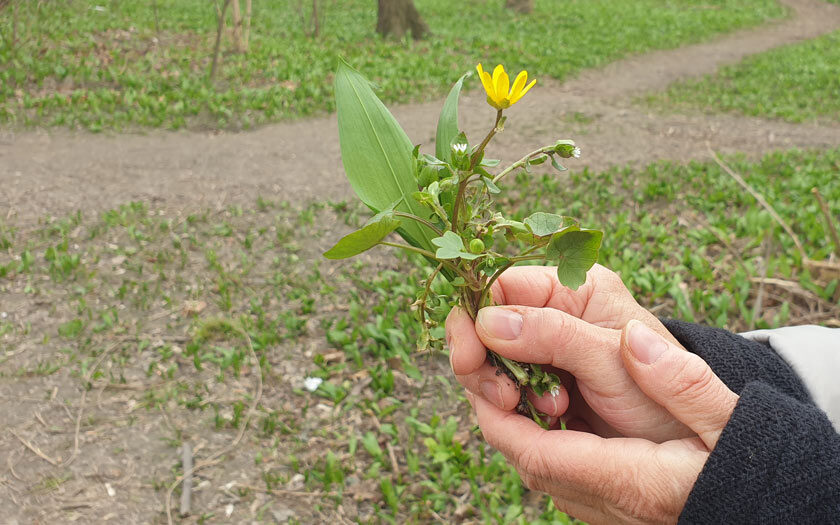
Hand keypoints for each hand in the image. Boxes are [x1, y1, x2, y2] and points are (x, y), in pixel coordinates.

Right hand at [447, 264, 692, 441]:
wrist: (689, 448)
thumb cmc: (663, 396)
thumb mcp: (612, 361)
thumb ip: (554, 335)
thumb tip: (488, 321)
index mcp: (574, 289)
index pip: (502, 286)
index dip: (475, 317)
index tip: (469, 354)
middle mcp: (554, 315)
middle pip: (484, 327)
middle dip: (484, 363)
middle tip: (504, 396)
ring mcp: (545, 354)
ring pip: (489, 365)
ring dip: (503, 393)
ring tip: (551, 411)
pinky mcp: (539, 389)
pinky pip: (504, 395)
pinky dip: (512, 412)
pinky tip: (545, 422)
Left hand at [467, 320, 739, 523]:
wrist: (764, 506)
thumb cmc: (752, 466)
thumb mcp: (731, 420)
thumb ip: (683, 383)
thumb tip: (633, 338)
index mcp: (626, 481)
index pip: (534, 453)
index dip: (497, 408)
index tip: (480, 358)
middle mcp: (601, 501)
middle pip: (522, 454)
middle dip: (494, 400)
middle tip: (483, 344)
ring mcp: (598, 503)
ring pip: (532, 456)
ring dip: (512, 408)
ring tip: (506, 355)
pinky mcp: (601, 494)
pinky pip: (551, 458)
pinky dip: (535, 420)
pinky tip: (543, 383)